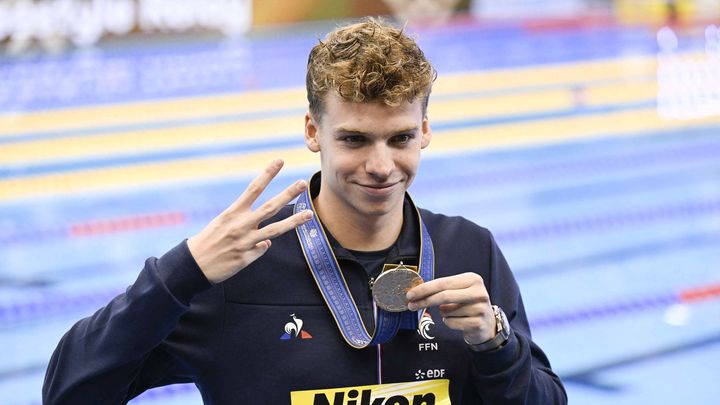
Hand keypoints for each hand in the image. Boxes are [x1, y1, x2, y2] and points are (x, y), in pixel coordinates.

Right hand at [187, 159, 312, 283]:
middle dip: (287, 194)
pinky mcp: (247, 257)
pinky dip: (260, 247)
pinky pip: (261, 249)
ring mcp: (246, 241)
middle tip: (302, 183)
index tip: (279, 161)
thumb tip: (267, 240)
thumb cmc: (207, 242)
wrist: (193, 266)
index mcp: (232, 213)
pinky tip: (248, 250)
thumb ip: (245, 227)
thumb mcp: (221, 226)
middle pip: (270, 207)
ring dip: (294, 221)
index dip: (268, 174)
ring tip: (309, 214)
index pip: (253, 188)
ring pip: (275, 230)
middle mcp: (241, 225)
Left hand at [406, 272, 495, 344]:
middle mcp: (478, 292)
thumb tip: (416, 292)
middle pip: (443, 296)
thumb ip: (442, 289)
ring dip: (443, 313)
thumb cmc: (468, 305)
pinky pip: (451, 323)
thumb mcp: (459, 291)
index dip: (424, 289)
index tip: (410, 294)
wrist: (488, 324)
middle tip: (411, 305)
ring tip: (454, 313)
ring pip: (446, 311)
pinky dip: (449, 322)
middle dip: (424, 301)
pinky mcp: (478, 323)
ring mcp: (480, 308)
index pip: (442, 283)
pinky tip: (459, 321)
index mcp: (472, 279)